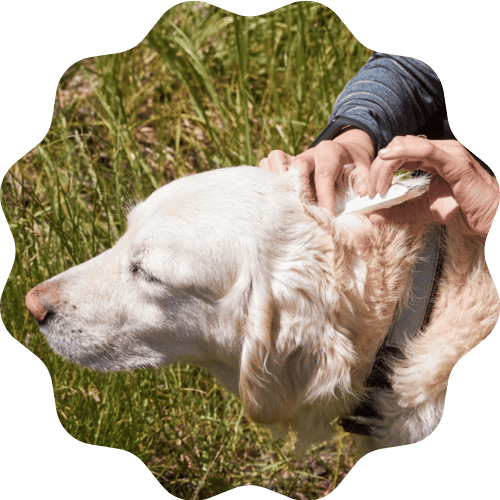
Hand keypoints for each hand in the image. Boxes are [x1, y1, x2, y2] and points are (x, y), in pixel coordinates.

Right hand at [259, 128, 374, 213]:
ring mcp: (294, 157)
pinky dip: (266, 178)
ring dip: (276, 179)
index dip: (325, 196)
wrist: (345, 150)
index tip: (327, 216)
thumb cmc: (354, 165)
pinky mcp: (283, 165)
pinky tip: (273, 196)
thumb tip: (363, 196)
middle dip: (298, 188)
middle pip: (296, 165)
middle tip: (302, 210)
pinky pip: (266, 165)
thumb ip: (366, 182)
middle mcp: (309, 153)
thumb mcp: (366, 169)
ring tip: (282, 201)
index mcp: (330, 152)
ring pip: (275, 158)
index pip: (325, 174)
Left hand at [364, 136, 498, 238]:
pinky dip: (403, 152)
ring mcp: (450, 153)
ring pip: (406, 146)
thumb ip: (398, 211)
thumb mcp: (422, 210)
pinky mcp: (456, 162)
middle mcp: (441, 151)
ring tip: (378, 189)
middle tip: (370, 192)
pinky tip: (386, 158)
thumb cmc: (465, 212)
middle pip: (398, 147)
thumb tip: (372, 215)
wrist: (493, 220)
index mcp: (433, 158)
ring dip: (385, 167)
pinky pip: (426, 150)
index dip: (379, 169)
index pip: (399, 153)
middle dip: (378, 168)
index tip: (368, 191)